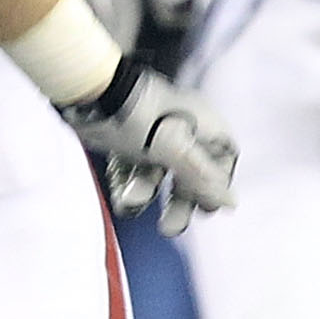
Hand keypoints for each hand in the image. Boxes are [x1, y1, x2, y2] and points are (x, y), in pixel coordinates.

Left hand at [59, 57, 236, 235]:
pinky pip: (131, 171)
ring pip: (156, 175)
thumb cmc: (137, 114)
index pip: (223, 159)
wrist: (89, 90)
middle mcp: (179, 128)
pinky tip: (120, 197)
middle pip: (189, 174)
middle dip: (178, 202)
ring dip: (144, 193)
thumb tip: (231, 203)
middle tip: (168, 228)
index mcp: (201, 122)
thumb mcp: (173, 147)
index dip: (216, 185)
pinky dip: (126, 185)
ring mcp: (151, 134)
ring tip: (129, 202)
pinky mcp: (125, 140)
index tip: (206, 207)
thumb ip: (201, 176)